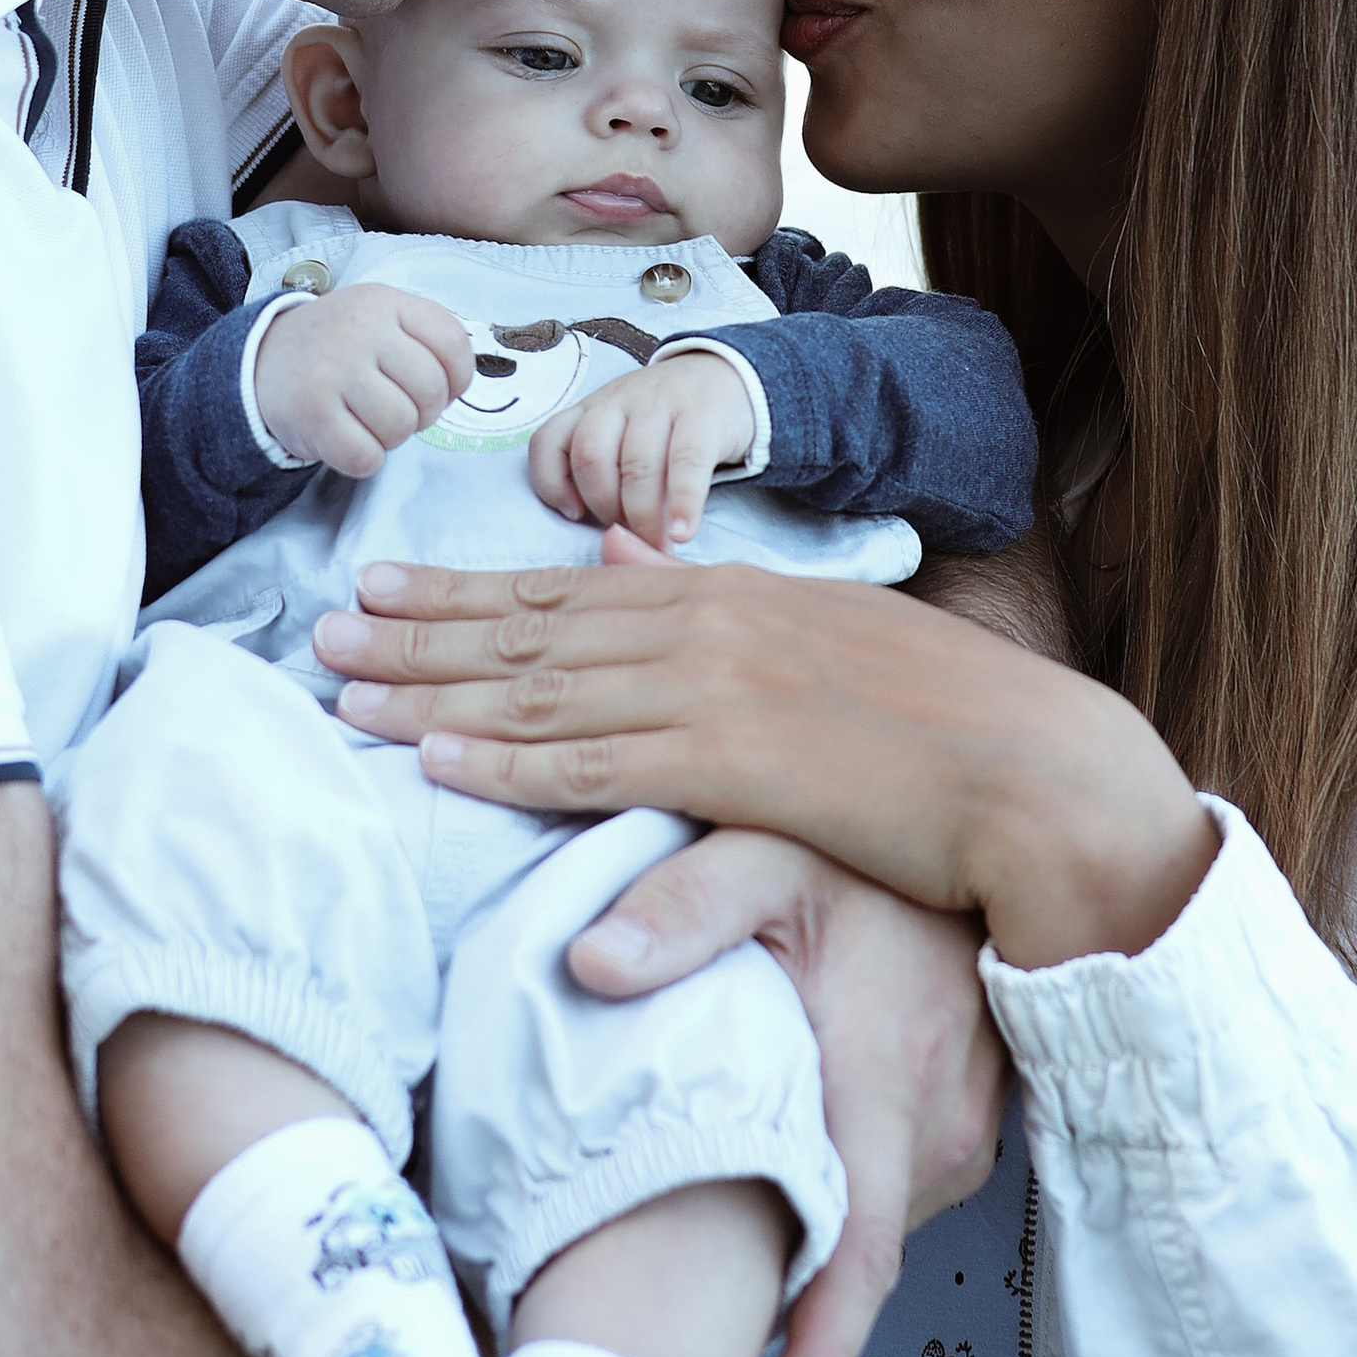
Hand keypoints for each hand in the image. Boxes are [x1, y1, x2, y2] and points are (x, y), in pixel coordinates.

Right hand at [254, 281, 471, 478]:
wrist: (262, 358)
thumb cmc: (337, 345)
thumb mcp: (379, 318)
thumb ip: (423, 339)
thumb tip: (457, 387)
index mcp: (385, 303)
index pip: (452, 343)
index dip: (458, 378)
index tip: (442, 388)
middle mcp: (359, 330)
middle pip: (430, 391)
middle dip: (423, 413)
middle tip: (397, 408)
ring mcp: (333, 370)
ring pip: (400, 427)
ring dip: (391, 436)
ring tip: (368, 419)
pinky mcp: (312, 413)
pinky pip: (366, 456)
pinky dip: (363, 458)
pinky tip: (347, 437)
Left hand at [314, 530, 1219, 968]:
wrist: (1034, 764)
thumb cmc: (944, 723)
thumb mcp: (828, 648)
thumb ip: (731, 625)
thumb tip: (647, 591)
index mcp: (729, 594)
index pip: (567, 591)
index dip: (465, 592)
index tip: (385, 588)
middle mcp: (707, 624)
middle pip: (531, 630)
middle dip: (419, 632)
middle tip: (322, 632)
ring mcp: (715, 690)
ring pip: (541, 693)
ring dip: (433, 695)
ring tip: (344, 695)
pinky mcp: (732, 765)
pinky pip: (594, 768)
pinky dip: (506, 764)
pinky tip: (437, 762)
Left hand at [527, 351, 752, 548]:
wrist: (725, 375)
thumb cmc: (666, 421)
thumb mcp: (623, 432)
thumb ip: (604, 470)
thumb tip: (604, 536)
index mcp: (591, 409)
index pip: (549, 441)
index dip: (551, 484)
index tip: (574, 516)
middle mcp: (618, 401)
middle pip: (591, 457)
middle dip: (604, 507)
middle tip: (627, 534)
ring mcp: (660, 404)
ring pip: (636, 464)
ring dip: (642, 514)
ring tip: (656, 541)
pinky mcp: (703, 415)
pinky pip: (687, 462)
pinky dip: (682, 503)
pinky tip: (681, 532)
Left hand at [570, 831, 1007, 1356]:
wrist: (989, 821)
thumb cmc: (862, 841)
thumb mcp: (764, 846)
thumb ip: (679, 905)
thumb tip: (586, 969)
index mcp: (885, 1084)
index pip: (857, 1257)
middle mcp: (940, 1127)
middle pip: (851, 1256)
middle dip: (781, 1314)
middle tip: (683, 1355)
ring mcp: (965, 1129)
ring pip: (869, 1221)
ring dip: (808, 1236)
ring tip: (726, 1230)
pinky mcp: (970, 1122)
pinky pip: (893, 1186)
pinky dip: (840, 1192)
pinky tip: (789, 1159)